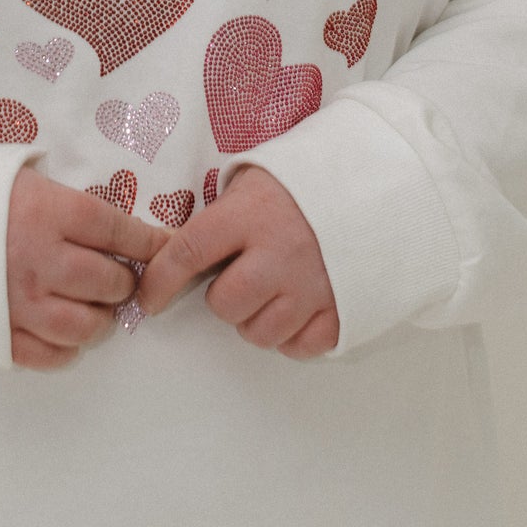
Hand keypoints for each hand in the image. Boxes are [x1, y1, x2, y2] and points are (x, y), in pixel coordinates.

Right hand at [6, 163, 172, 370]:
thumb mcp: (21, 179)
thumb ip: (67, 203)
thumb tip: (118, 228)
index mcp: (48, 213)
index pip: (120, 232)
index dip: (148, 243)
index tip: (162, 249)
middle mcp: (40, 260)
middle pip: (110, 283)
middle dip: (122, 283)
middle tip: (115, 279)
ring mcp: (19, 302)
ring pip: (86, 327)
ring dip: (99, 320)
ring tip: (92, 309)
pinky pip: (49, 356)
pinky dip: (66, 350)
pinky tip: (63, 333)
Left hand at [131, 163, 340, 358]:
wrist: (378, 183)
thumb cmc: (305, 183)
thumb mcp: (256, 179)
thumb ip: (221, 213)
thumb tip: (176, 247)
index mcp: (251, 215)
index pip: (189, 252)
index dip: (161, 280)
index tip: (149, 298)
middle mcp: (280, 254)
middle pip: (225, 305)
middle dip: (223, 299)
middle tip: (240, 279)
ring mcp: (314, 286)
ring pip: (260, 334)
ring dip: (256, 320)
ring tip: (270, 294)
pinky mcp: (343, 309)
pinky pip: (300, 347)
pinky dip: (292, 337)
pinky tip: (296, 311)